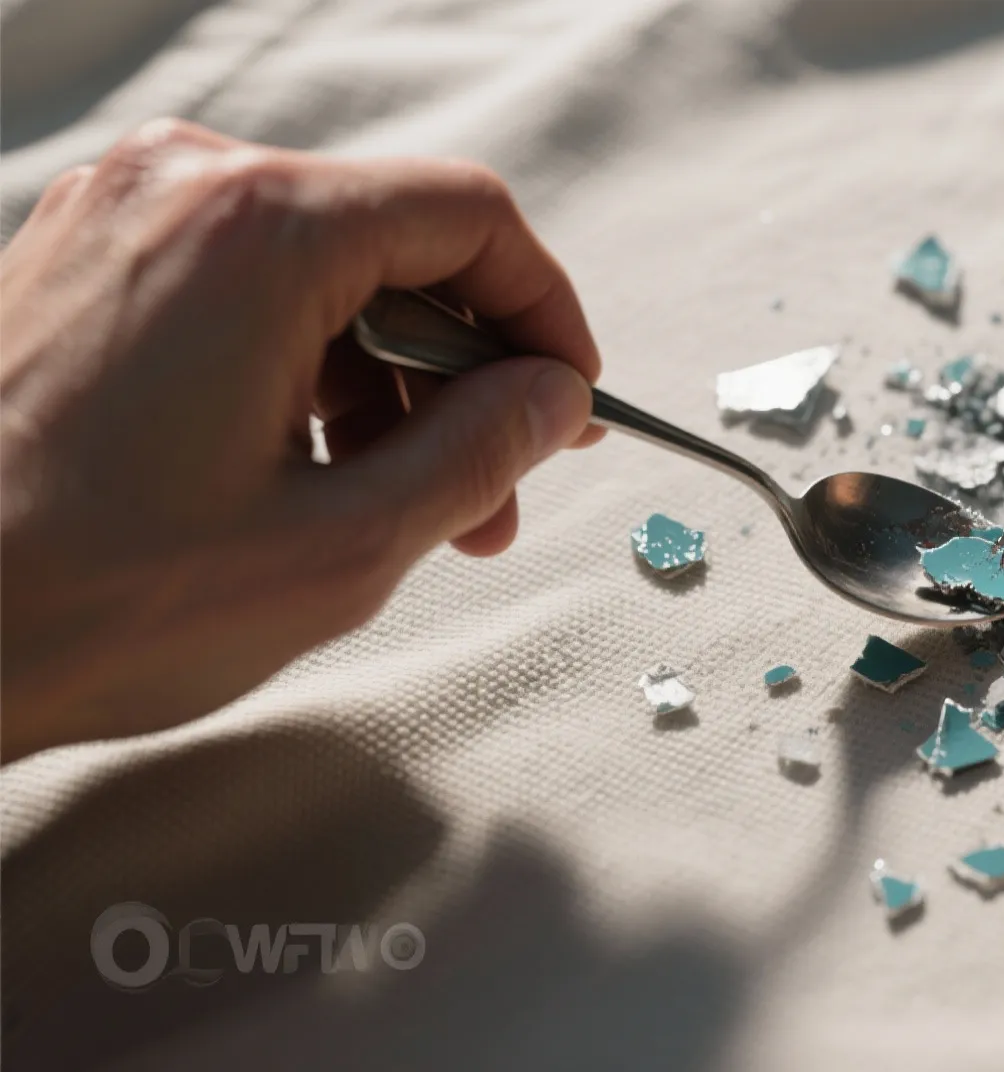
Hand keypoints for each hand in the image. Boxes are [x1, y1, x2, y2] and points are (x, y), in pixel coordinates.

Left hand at [0, 120, 599, 760]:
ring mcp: (119, 219)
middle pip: (397, 241)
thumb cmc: (84, 597)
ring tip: (407, 503)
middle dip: (467, 369)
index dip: (547, 313)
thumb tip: (550, 401)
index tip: (568, 400)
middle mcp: (183, 190)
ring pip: (322, 268)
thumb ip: (480, 454)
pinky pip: (242, 288)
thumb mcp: (343, 545)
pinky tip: (313, 472)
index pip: (470, 217)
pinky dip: (305, 367)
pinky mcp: (82, 264)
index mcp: (258, 231)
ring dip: (389, 380)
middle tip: (497, 488)